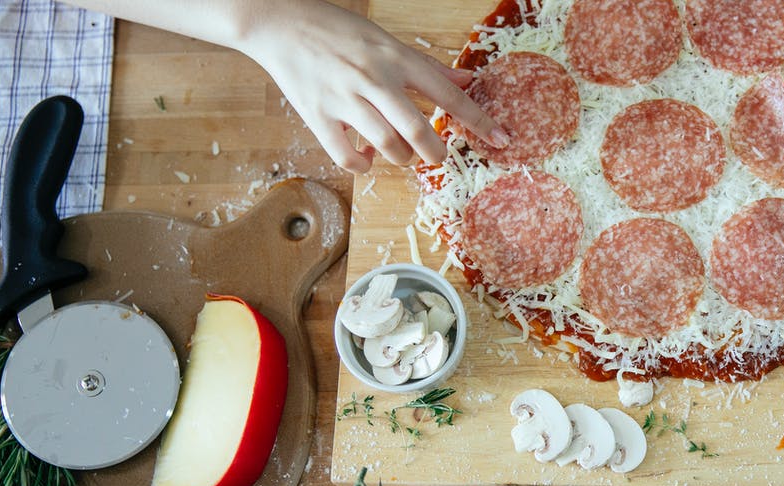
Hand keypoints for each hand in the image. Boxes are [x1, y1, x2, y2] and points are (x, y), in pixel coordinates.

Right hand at [240, 0, 506, 172]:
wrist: (280, 22)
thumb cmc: (338, 31)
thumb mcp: (388, 41)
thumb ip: (428, 66)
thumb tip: (470, 80)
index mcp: (395, 58)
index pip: (448, 93)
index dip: (479, 120)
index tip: (503, 139)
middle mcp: (373, 78)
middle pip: (418, 129)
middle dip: (437, 152)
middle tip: (439, 156)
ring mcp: (344, 99)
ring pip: (387, 145)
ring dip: (403, 158)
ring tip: (403, 153)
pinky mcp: (317, 116)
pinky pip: (347, 156)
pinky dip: (364, 165)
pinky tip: (367, 158)